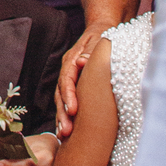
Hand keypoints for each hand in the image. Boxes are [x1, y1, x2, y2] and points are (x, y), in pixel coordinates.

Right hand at [54, 22, 106, 137]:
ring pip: (62, 100)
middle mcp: (68, 71)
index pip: (67, 79)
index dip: (69, 95)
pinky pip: (68, 102)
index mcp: (72, 60)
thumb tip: (83, 61)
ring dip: (62, 117)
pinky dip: (67, 116)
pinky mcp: (75, 87)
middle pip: (61, 93)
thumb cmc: (104, 36)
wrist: (103, 30)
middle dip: (62, 113)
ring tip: (64, 135)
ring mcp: (70, 79)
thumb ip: (91, 50)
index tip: (72, 110)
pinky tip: (67, 130)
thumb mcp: (99, 39)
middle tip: (66, 131)